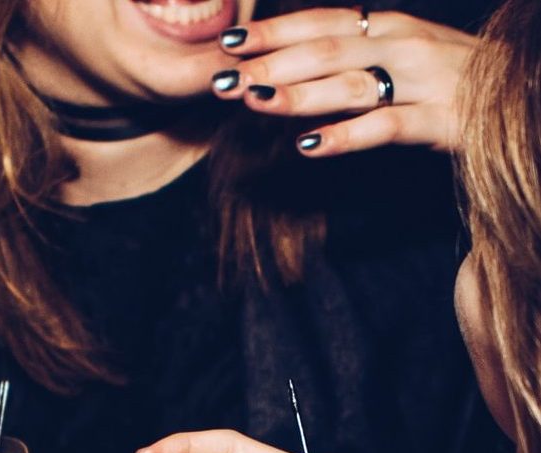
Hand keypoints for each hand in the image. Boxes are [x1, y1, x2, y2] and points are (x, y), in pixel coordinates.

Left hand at [213, 8, 476, 153]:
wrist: (525, 94)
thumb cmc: (450, 79)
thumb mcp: (401, 56)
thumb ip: (352, 60)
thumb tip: (291, 72)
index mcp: (388, 26)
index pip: (320, 22)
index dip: (273, 32)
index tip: (228, 43)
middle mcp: (403, 44)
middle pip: (325, 50)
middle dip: (270, 65)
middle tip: (224, 80)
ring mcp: (423, 80)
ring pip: (349, 84)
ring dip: (296, 94)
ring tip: (253, 102)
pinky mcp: (441, 121)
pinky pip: (384, 127)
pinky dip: (343, 136)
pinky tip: (306, 148)